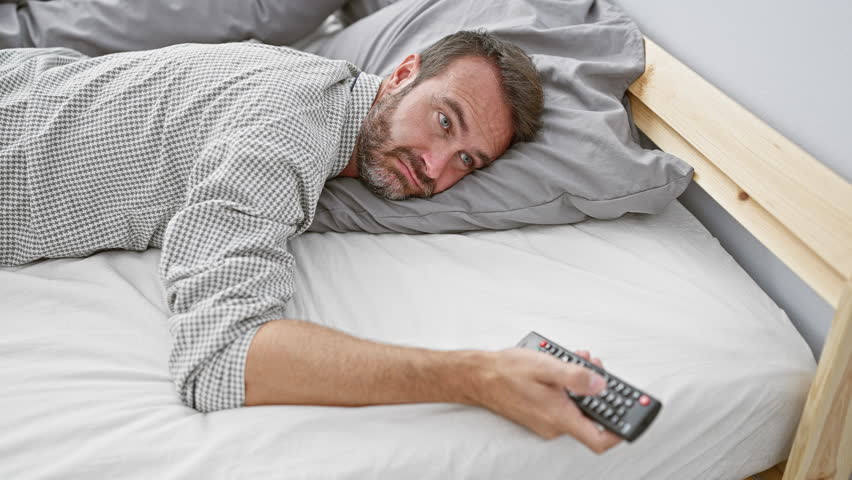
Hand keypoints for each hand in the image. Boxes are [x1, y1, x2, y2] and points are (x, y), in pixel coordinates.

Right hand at [471, 347, 622, 453]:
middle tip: (597, 368)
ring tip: (577, 361)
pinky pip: (563, 404)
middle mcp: (554, 425)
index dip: (622, 431)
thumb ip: (576, 377)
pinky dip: (568, 386)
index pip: (599, 440)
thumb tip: (601, 384)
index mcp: (560, 417)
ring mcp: (546, 422)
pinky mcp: (540, 415)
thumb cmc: (507, 372)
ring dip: (582, 384)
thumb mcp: (546, 367)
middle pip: (591, 417)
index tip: (633, 414)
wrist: (478, 376)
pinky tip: (562, 367)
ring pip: (576, 407)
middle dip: (599, 392)